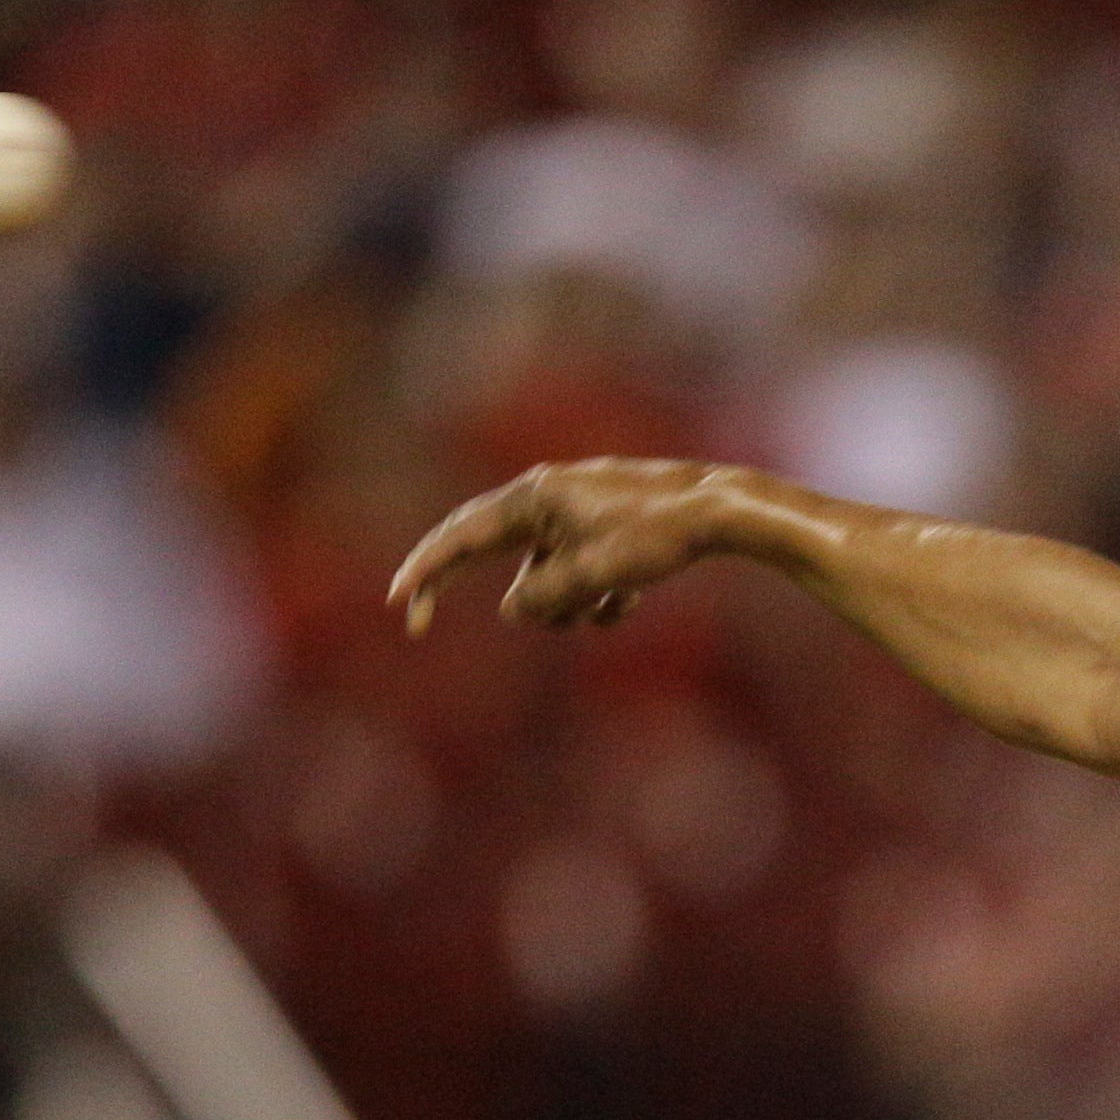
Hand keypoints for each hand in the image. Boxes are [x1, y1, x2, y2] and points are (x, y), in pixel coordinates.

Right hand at [389, 458, 767, 634]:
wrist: (722, 512)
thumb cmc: (656, 538)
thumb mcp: (592, 577)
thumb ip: (542, 598)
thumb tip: (515, 611)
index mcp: (533, 498)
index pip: (460, 536)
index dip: (424, 570)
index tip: (397, 602)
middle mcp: (546, 497)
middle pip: (488, 553)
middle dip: (474, 594)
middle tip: (417, 622)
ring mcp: (574, 512)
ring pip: (545, 579)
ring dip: (568, 608)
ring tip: (611, 608)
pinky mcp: (603, 528)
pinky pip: (580, 577)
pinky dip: (597, 598)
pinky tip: (630, 601)